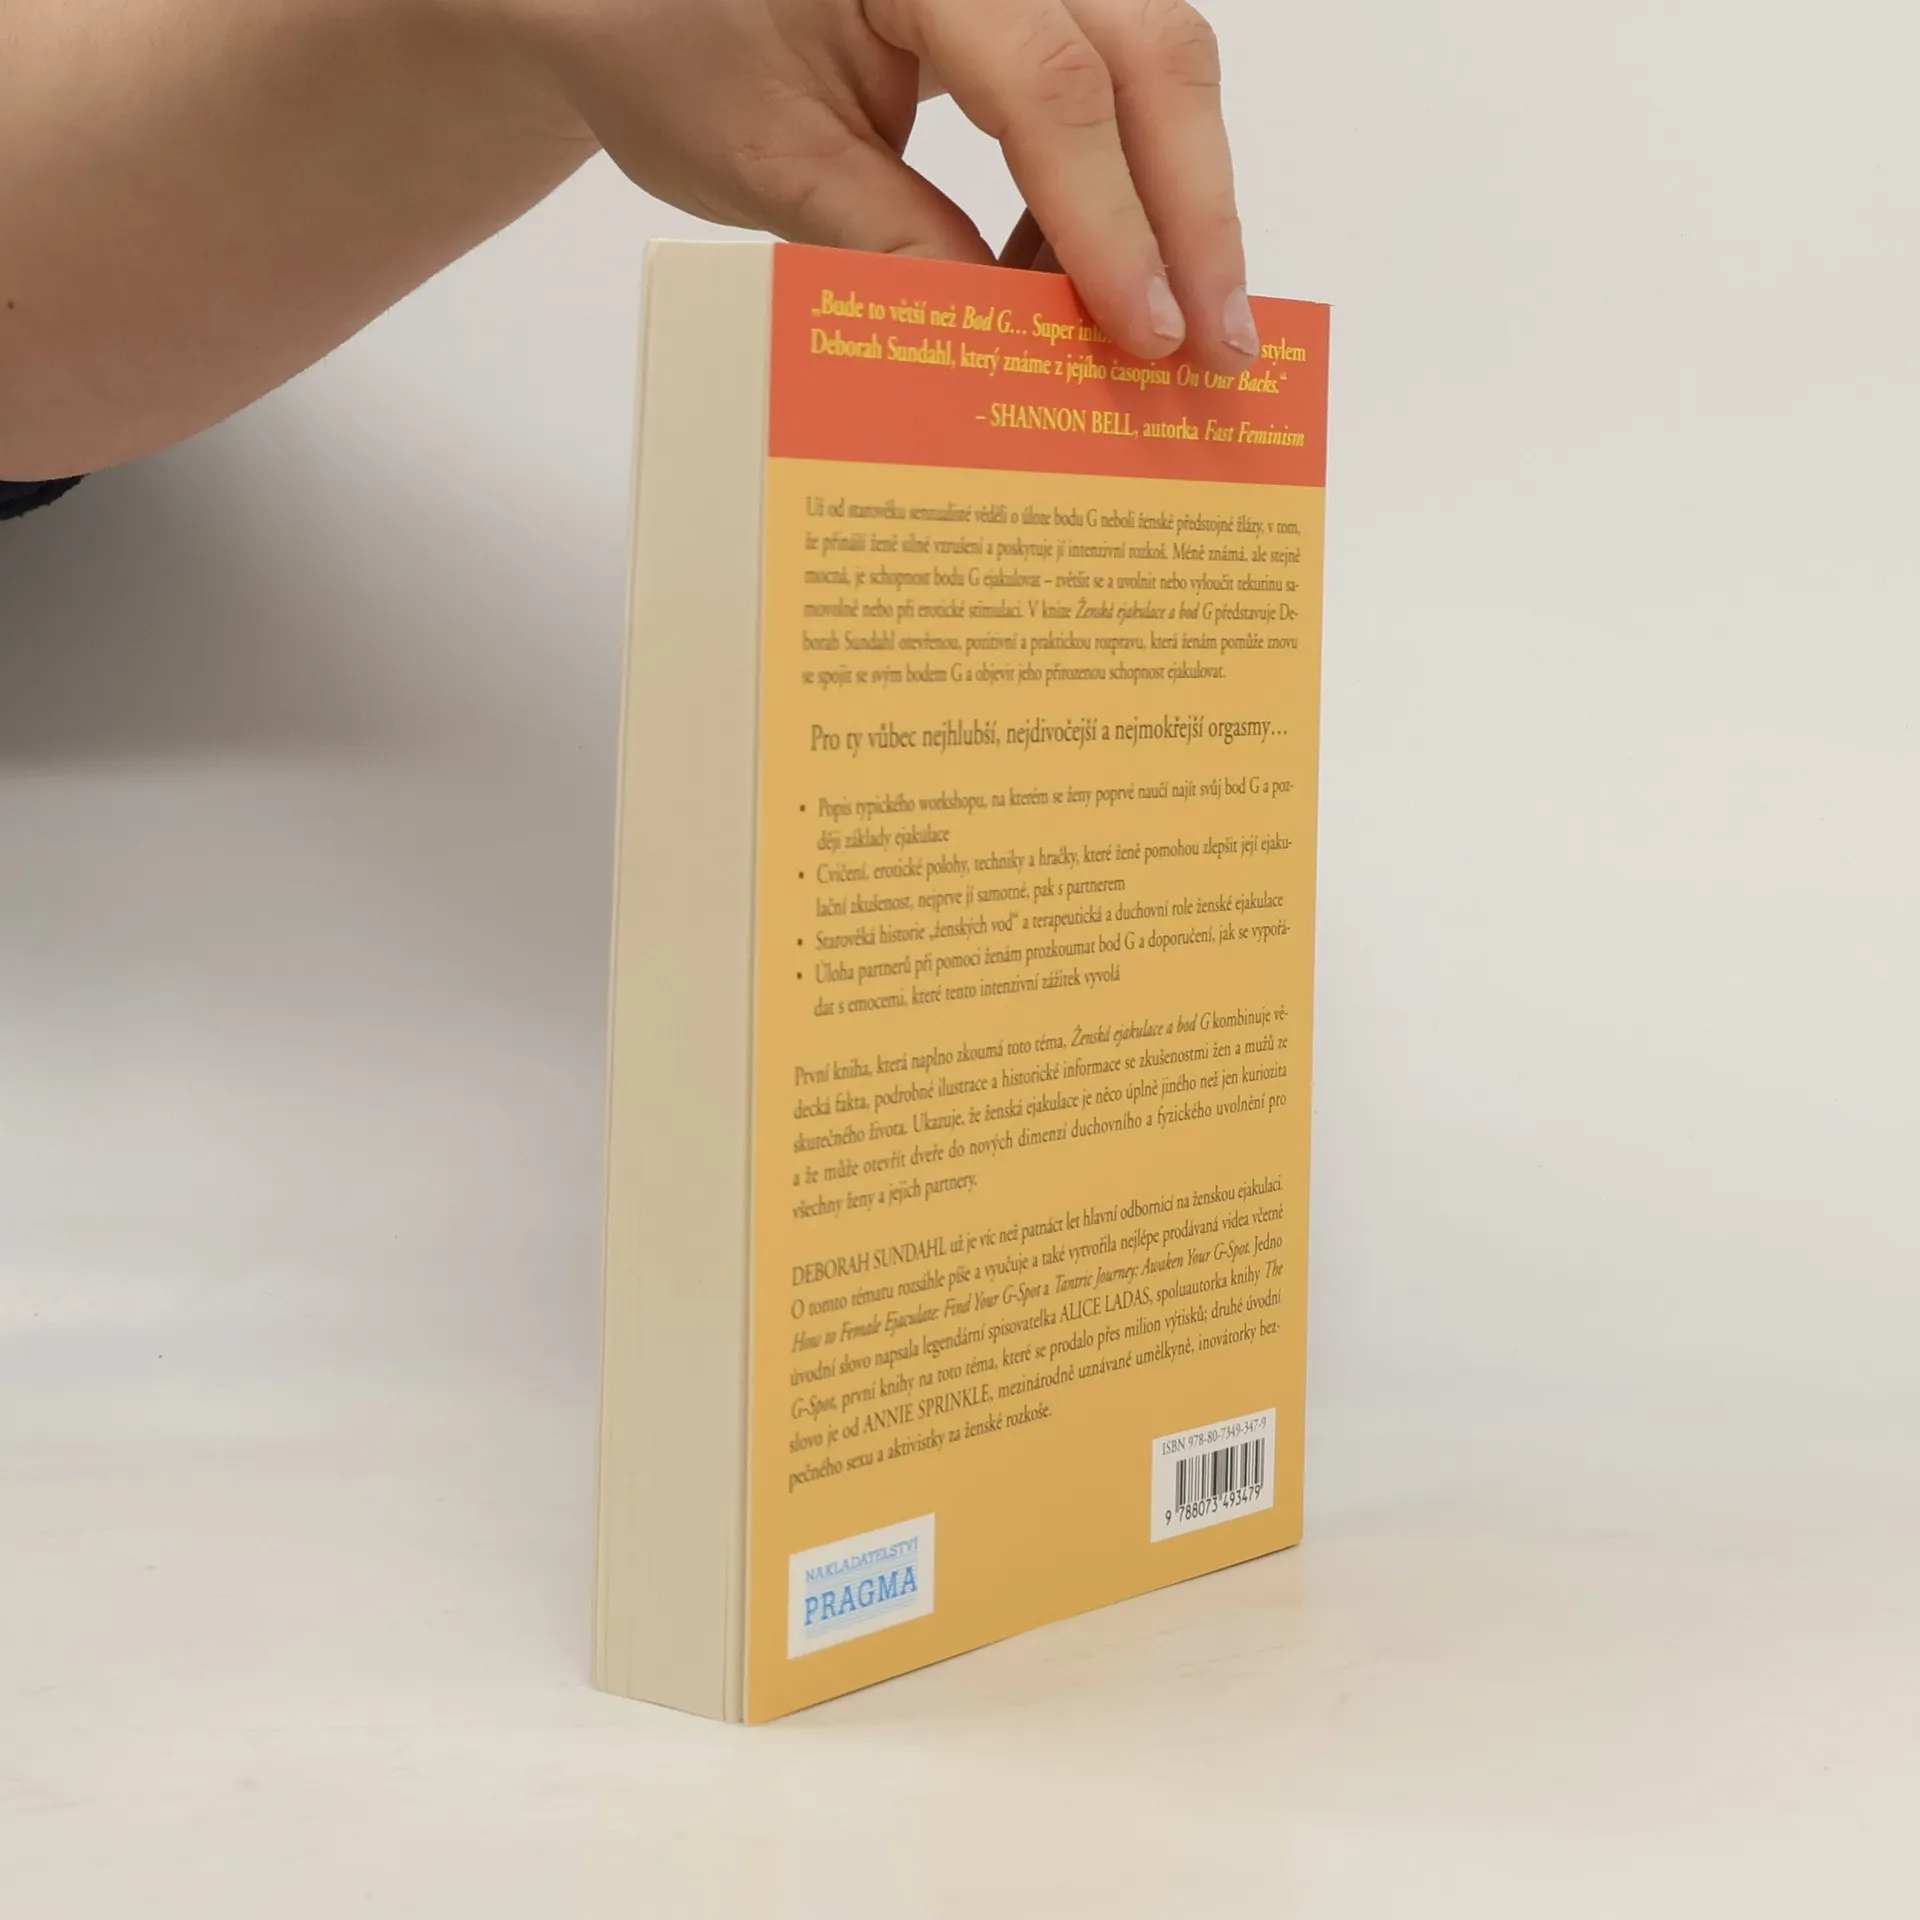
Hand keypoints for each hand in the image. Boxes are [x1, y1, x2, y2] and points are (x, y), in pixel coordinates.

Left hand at [538, 0, 1256, 367]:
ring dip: (1169, 200)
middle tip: (1220, 345)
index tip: (1150, 333)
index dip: (1111, 221)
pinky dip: (1115, 181)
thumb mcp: (773, 163)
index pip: (1050, 82)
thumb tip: (1023, 342)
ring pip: (1152, 57)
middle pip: (1147, 50)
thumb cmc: (671, 51)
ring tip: (1157, 330)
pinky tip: (1084, 275)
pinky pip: (1111, 73)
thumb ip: (899, 244)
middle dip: (1193, 209)